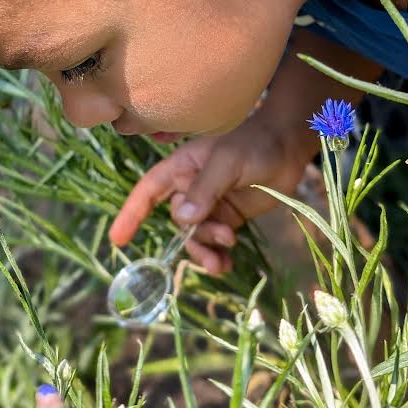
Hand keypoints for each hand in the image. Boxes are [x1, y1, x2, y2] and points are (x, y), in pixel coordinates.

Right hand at [109, 118, 309, 275]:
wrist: (289, 146)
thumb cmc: (255, 143)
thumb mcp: (227, 162)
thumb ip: (205, 189)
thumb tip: (183, 219)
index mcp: (182, 167)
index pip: (148, 190)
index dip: (131, 214)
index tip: (118, 240)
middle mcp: (192, 187)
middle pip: (179, 221)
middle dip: (195, 235)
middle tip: (223, 238)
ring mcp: (211, 204)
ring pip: (196, 235)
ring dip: (206, 250)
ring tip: (224, 258)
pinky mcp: (230, 217)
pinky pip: (215, 241)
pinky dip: (219, 255)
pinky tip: (228, 264)